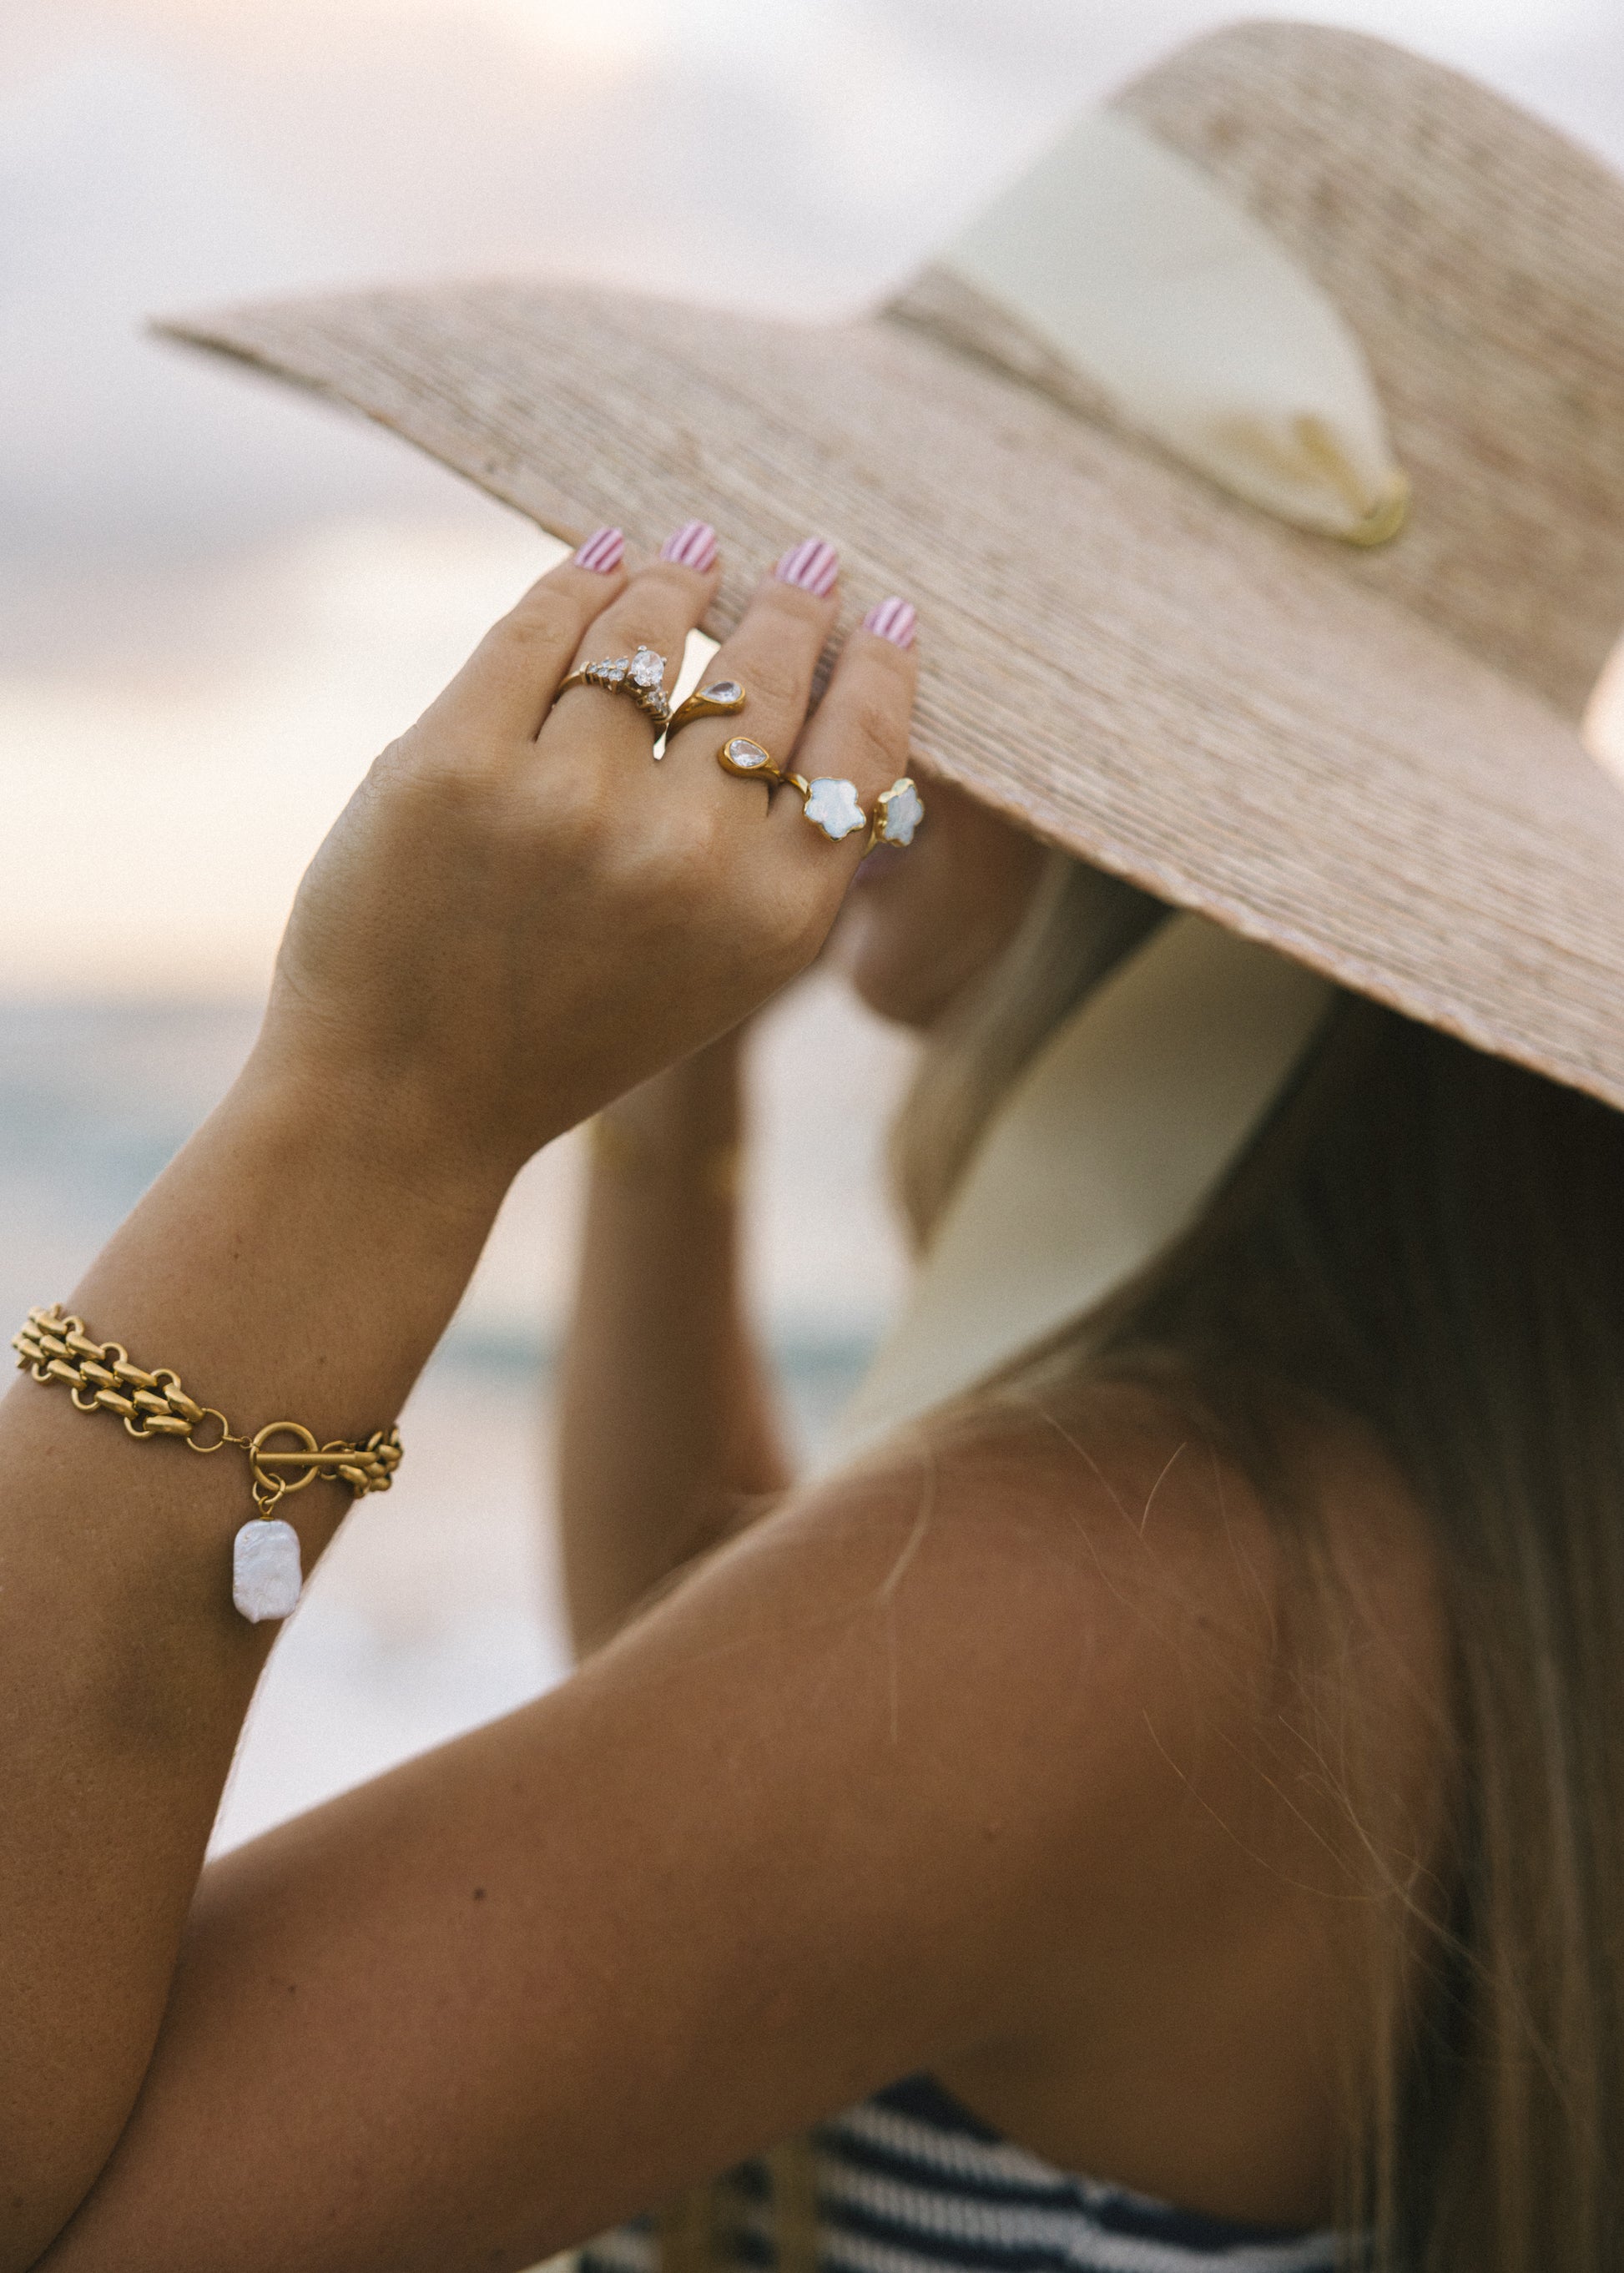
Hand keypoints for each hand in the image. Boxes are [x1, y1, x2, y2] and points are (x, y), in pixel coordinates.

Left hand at [248, 530, 918, 1185]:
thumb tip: (837, 694)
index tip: (884, 611)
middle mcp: (686, 856)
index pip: (859, 749)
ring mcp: (568, 803)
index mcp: (774, 918)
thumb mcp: (722, 970)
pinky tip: (604, 557)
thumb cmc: (571, 1031)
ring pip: (648, 637)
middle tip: (812, 560)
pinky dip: (580, 581)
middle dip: (793, 605)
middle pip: (764, 677)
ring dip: (675, 583)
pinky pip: (539, 630)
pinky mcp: (456, 763)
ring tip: (691, 557)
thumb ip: (785, 856)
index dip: (879, 666)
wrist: (405, 1103)